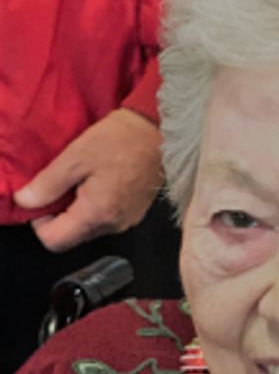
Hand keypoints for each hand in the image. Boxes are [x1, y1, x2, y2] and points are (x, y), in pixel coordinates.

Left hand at [13, 109, 162, 251]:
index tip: (43, 199)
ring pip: (88, 230)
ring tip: (82, 181)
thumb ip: (48, 184)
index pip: (55, 241)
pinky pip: (105, 221)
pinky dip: (95, 208)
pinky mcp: (135, 215)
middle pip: (72, 238)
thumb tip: (25, 201)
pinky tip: (99, 183)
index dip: (40, 224)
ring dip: (78, 212)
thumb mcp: (75, 157)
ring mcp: (126, 222)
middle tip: (61, 185)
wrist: (157, 132)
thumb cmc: (118, 140)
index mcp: (96, 214)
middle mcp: (113, 226)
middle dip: (59, 217)